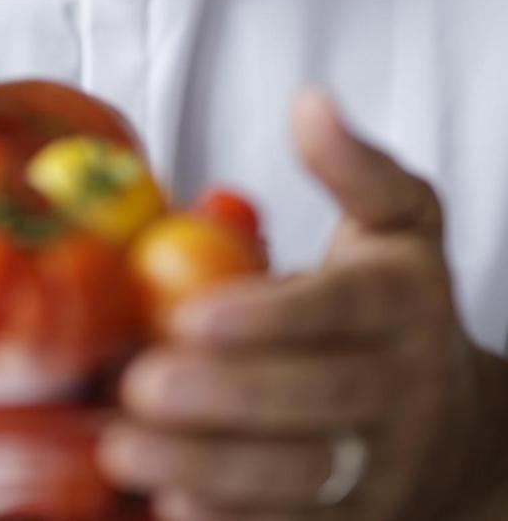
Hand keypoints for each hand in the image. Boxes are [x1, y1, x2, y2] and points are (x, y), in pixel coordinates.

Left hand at [102, 90, 503, 520]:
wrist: (455, 424)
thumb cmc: (399, 299)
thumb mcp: (397, 219)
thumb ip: (353, 165)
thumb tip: (310, 101)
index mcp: (403, 301)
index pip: (344, 310)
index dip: (271, 316)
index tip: (190, 313)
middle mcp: (402, 388)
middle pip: (321, 400)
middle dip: (226, 398)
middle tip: (139, 383)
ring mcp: (381, 465)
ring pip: (303, 478)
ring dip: (210, 469)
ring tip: (126, 444)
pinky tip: (166, 502)